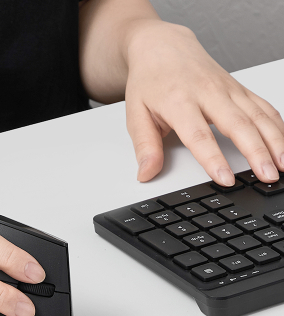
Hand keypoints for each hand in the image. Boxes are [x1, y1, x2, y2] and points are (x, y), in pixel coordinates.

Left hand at [124, 20, 283, 184]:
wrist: (162, 46)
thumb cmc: (149, 81)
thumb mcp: (135, 114)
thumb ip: (145, 146)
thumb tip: (146, 174)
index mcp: (179, 101)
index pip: (199, 135)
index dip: (213, 159)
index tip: (225, 178)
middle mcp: (207, 93)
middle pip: (238, 125)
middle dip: (256, 152)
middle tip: (266, 176)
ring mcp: (227, 89)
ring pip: (257, 115)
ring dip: (274, 140)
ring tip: (282, 165)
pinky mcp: (238, 88)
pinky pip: (263, 106)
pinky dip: (277, 125)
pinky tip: (282, 143)